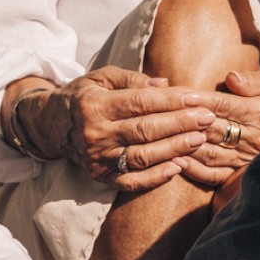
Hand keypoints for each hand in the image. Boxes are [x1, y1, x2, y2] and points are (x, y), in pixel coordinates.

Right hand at [53, 67, 215, 191]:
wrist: (51, 125)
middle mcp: (95, 134)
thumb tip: (165, 85)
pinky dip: (156, 177)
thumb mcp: (102, 77)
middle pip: (144, 130)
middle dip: (180, 124)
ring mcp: (97, 159)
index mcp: (96, 105)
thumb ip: (133, 80)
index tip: (197, 97)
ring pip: (142, 157)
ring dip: (174, 149)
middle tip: (208, 118)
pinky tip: (178, 167)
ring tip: (200, 140)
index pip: (140, 102)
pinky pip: (131, 181)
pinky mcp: (100, 177)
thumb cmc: (85, 96)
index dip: (171, 101)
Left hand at [173, 69, 259, 188]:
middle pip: (214, 130)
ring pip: (211, 154)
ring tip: (164, 140)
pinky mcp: (237, 173)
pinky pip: (214, 175)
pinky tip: (177, 162)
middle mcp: (253, 138)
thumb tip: (232, 78)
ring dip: (187, 147)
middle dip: (187, 122)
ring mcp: (244, 158)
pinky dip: (195, 170)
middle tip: (163, 117)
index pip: (225, 105)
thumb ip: (253, 80)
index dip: (202, 101)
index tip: (182, 95)